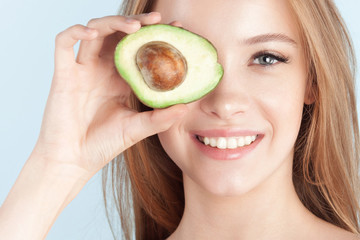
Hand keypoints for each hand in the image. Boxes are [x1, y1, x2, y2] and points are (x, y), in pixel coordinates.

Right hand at [32, 12, 186, 176]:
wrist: (74, 161)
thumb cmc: (104, 145)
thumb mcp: (138, 129)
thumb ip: (160, 118)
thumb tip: (187, 107)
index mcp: (121, 79)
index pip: (138, 48)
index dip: (154, 36)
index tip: (175, 28)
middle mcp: (103, 69)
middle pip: (118, 34)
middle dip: (137, 23)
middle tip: (157, 20)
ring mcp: (82, 70)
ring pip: (94, 31)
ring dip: (113, 22)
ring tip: (134, 27)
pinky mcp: (63, 74)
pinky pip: (63, 43)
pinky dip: (75, 32)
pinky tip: (92, 33)